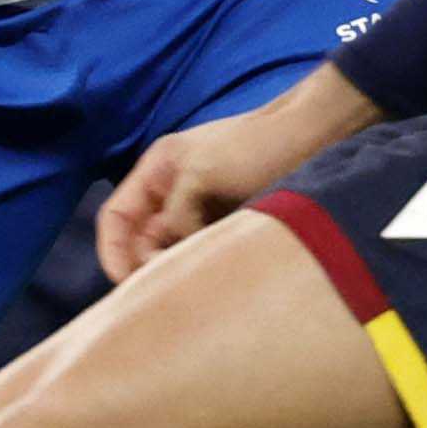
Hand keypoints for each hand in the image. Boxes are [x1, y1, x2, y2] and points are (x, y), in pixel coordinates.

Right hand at [101, 65, 378, 279]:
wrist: (313, 137)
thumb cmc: (255, 145)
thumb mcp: (202, 173)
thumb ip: (175, 213)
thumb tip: (166, 255)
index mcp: (157, 171)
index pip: (116, 217)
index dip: (113, 251)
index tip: (125, 283)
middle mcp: (173, 194)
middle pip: (142, 242)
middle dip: (146, 266)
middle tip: (165, 290)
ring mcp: (201, 212)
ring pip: (173, 252)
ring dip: (176, 270)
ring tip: (190, 288)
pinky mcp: (228, 228)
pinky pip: (202, 255)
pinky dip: (201, 268)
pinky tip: (211, 282)